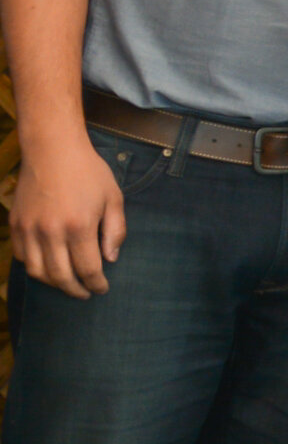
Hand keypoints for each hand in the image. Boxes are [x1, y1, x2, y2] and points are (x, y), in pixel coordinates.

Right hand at [11, 131, 124, 297]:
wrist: (53, 150)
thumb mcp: (113, 198)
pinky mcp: (15, 225)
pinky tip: (48, 266)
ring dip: (53, 283)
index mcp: (79, 226)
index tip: (102, 289)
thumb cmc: (88, 172)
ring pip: (37, 272)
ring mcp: (29, 229)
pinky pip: (22, 257)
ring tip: (67, 283)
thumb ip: (115, 231)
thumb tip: (111, 259)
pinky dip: (34, 267)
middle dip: (75, 290)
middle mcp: (51, 232)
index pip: (88, 269)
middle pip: (61, 277)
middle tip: (85, 293)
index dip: (96, 284)